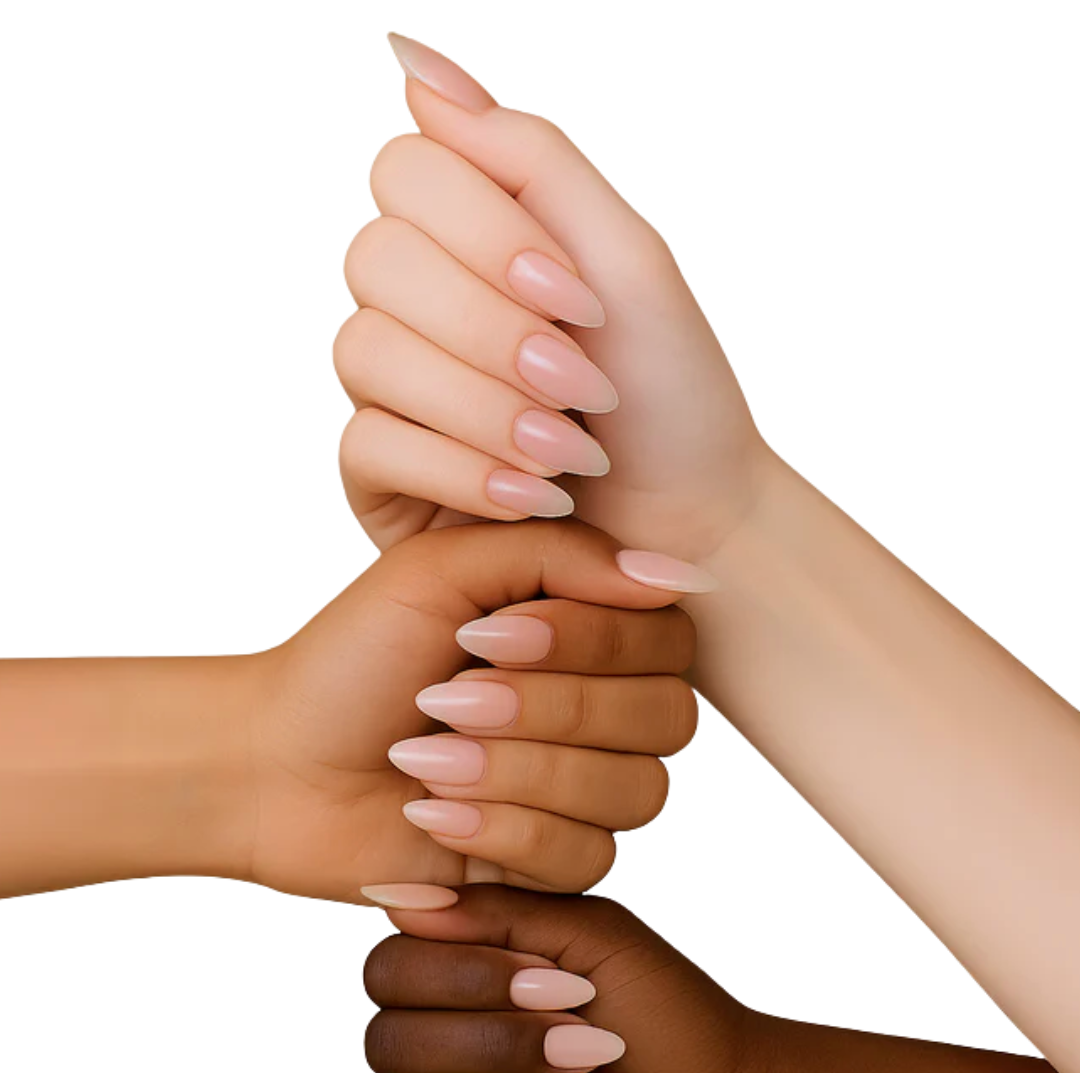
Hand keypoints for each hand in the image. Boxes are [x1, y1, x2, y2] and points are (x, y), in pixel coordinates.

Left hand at [244, 522, 697, 904]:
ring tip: (422, 760)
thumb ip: (558, 555)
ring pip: (635, 792)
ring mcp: (587, 788)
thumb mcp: (443, 570)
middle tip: (442, 699)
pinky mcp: (556, 860)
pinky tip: (431, 815)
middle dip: (547, 710)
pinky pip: (587, 857)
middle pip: (665, 717)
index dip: (588, 642)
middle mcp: (606, 708)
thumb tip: (671, 578)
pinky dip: (501, 832)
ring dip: (516, 772)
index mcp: (590, 629)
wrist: (277, 763)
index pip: (667, 637)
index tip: (483, 635)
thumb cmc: (354, 657)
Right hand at [333, 36, 768, 560]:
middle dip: (491, 330)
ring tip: (568, 452)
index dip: (484, 235)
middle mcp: (416, 301)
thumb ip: (529, 155)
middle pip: (376, 259)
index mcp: (470, 234)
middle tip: (582, 384)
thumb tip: (410, 60)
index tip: (577, 297)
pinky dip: (461, 471)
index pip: (405, 172)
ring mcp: (390, 385)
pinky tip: (529, 499)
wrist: (688, 521)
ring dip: (484, 407)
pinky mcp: (380, 471)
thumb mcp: (626, 258)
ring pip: (366, 352)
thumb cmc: (670, 393)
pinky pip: (367, 444)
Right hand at [363, 884, 771, 1072]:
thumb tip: (391, 898)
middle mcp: (436, 1047)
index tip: (562, 983)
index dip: (465, 978)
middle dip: (500, 1043)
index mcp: (456, 978)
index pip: (388, 970)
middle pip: (387, 1043)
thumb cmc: (668, 1014)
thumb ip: (493, 912)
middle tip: (592, 1041)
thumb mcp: (591, 936)